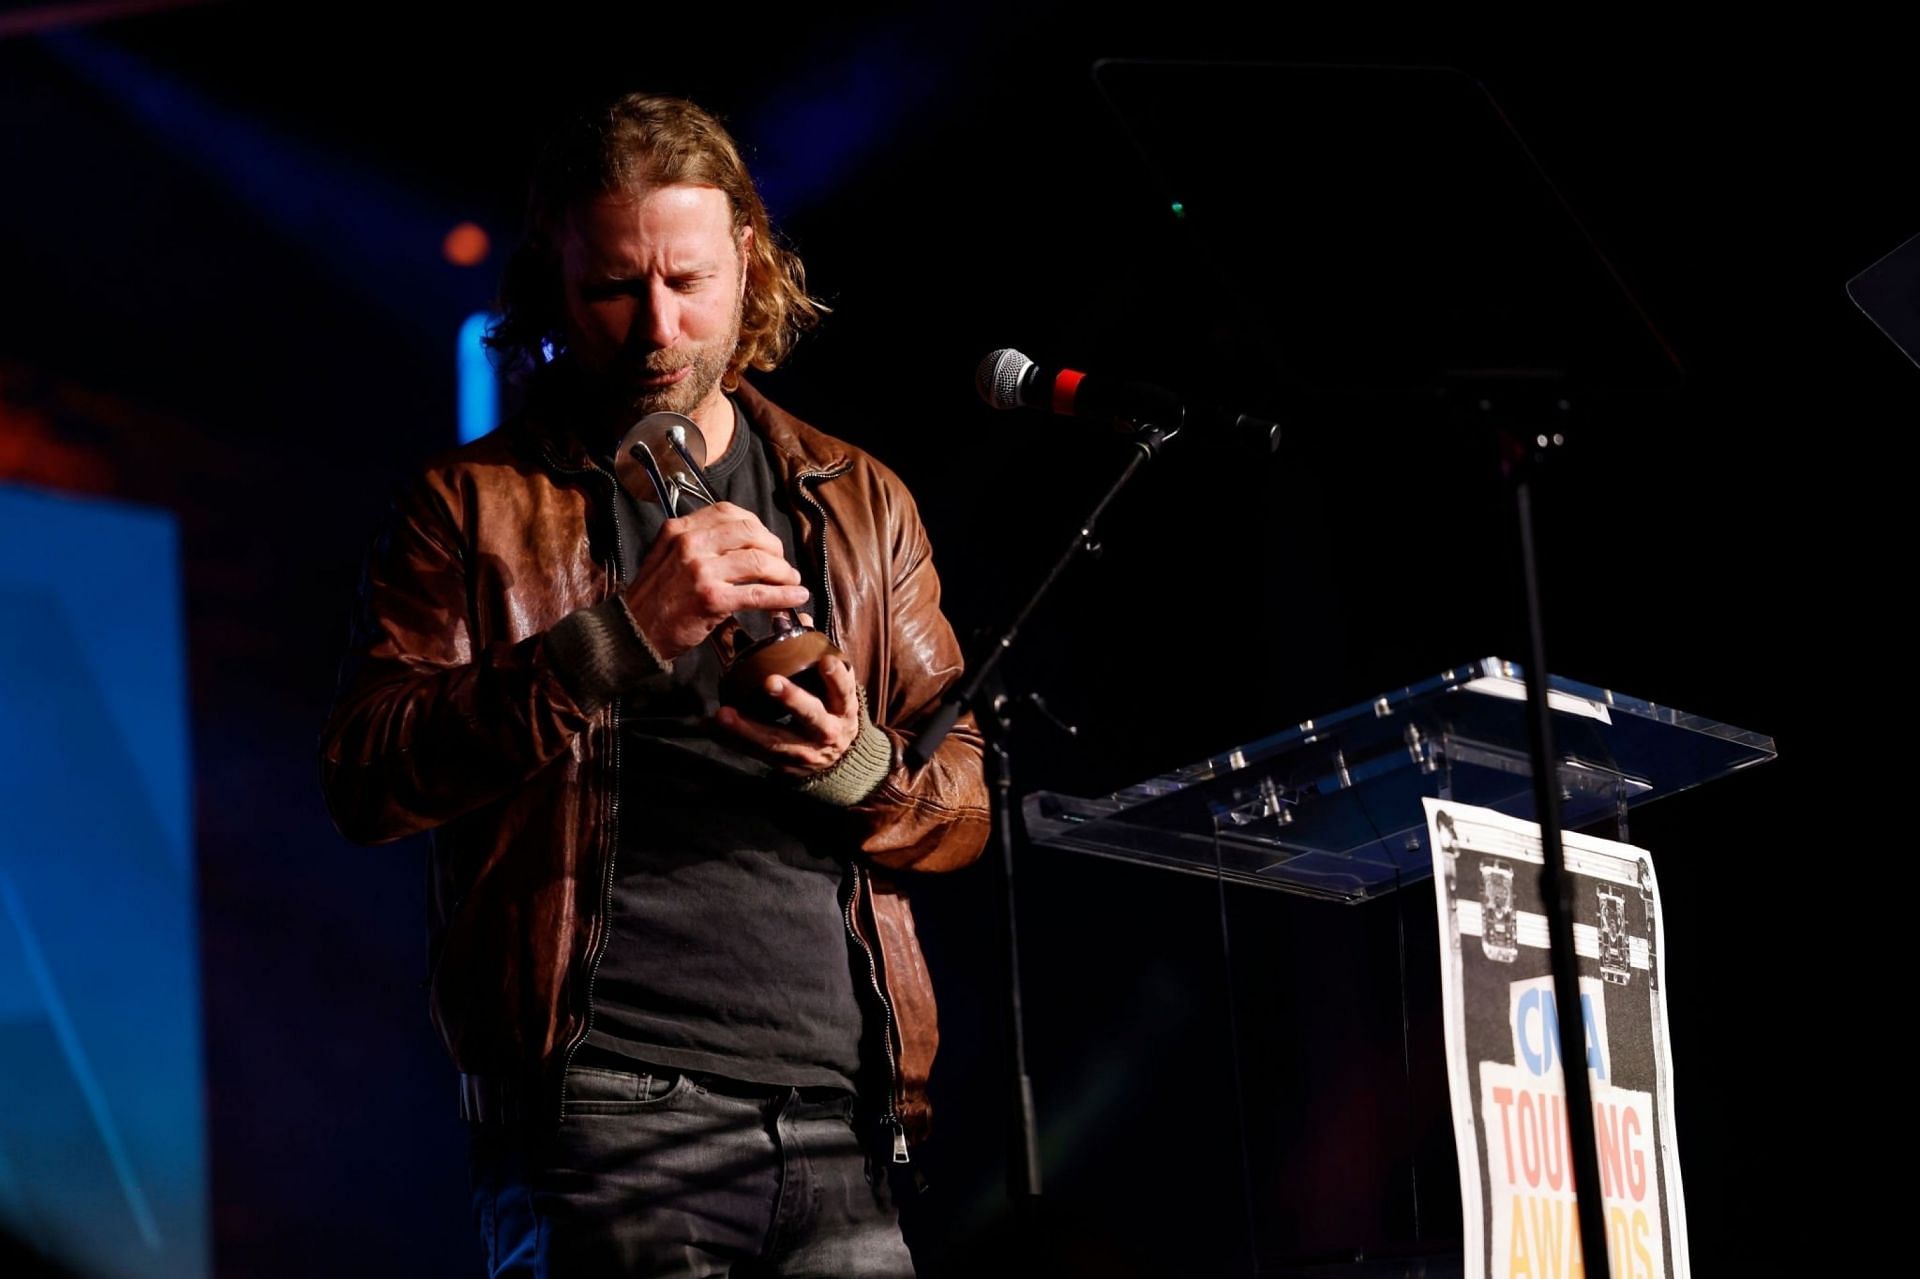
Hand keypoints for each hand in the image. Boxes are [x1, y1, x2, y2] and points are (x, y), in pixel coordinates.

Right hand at [623, 502, 810, 659]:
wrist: (633, 632)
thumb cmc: (654, 598)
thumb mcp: (667, 556)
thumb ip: (696, 543)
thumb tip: (740, 541)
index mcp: (679, 529)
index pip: (728, 512)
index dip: (756, 526)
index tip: (766, 541)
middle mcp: (690, 544)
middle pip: (750, 532)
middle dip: (774, 547)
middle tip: (782, 563)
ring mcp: (701, 571)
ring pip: (759, 562)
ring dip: (783, 572)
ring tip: (791, 581)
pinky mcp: (712, 599)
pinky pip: (758, 594)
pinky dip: (784, 596)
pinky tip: (796, 598)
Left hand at [714, 655, 860, 777]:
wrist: (837, 759)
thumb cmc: (832, 711)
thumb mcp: (835, 689)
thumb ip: (819, 656)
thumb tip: (801, 619)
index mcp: (843, 707)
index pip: (843, 690)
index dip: (835, 677)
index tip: (824, 662)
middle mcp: (828, 731)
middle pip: (811, 715)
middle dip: (791, 699)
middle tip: (770, 682)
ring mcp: (805, 752)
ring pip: (776, 741)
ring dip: (748, 728)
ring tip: (724, 714)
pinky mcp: (784, 765)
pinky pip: (755, 753)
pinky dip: (733, 740)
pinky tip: (714, 728)